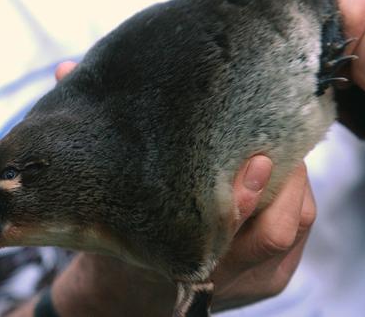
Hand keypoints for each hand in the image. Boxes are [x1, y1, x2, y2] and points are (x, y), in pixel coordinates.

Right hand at [8, 63, 315, 316]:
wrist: (129, 300)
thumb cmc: (116, 245)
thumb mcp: (103, 200)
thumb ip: (93, 138)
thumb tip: (64, 70)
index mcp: (180, 262)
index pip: (236, 233)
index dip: (249, 194)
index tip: (257, 156)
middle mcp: (223, 277)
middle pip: (279, 226)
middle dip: (286, 178)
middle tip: (276, 134)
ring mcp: (254, 282)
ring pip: (296, 225)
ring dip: (295, 183)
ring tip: (280, 143)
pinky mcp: (274, 279)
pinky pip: (300, 232)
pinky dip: (296, 197)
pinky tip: (283, 169)